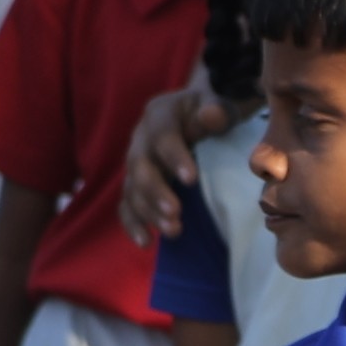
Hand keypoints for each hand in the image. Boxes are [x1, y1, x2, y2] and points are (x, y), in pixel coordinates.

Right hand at [120, 83, 228, 241]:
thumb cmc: (212, 110)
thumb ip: (216, 110)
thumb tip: (211, 115)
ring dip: (149, 212)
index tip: (191, 179)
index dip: (174, 157)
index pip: (163, 135)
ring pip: (133, 188)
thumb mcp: (218, 103)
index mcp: (160, 114)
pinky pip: (127, 204)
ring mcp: (136, 162)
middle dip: (156, 191)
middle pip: (140, 166)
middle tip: (176, 213)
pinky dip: (133, 223)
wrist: (199, 115)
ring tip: (173, 231)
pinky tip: (146, 242)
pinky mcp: (136, 183)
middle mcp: (141, 138)